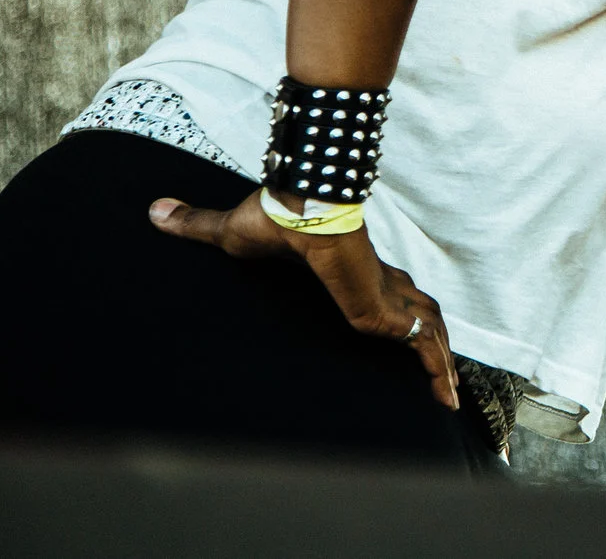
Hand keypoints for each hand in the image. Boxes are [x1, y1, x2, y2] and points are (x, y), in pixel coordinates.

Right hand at [150, 191, 457, 408]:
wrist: (298, 209)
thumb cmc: (272, 216)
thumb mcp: (228, 232)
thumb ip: (197, 225)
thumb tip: (156, 210)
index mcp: (351, 266)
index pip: (386, 286)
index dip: (398, 305)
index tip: (401, 326)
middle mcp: (376, 280)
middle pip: (420, 310)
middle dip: (433, 340)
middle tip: (443, 374)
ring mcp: (385, 294)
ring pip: (429, 329)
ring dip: (441, 360)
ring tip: (449, 397)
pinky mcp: (385, 310)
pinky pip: (423, 343)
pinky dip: (436, 367)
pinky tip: (443, 396)